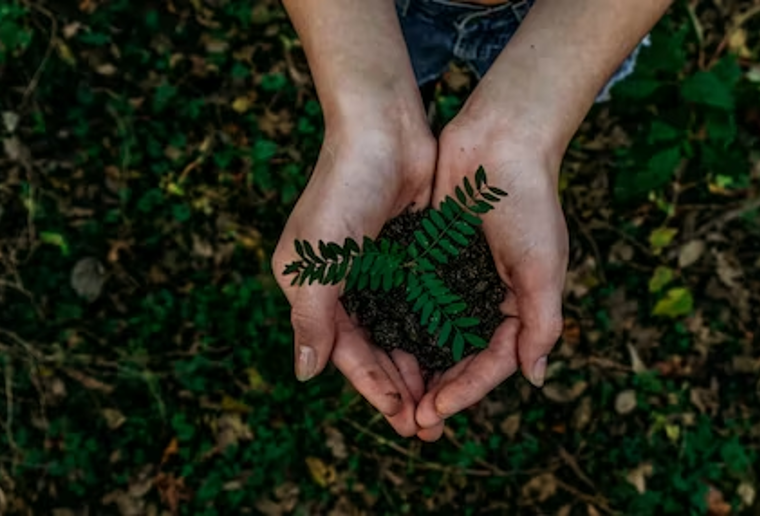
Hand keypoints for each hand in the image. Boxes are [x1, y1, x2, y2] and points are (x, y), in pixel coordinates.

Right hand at [272, 119, 437, 437]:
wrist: (383, 128)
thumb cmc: (343, 189)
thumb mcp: (318, 260)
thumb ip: (311, 318)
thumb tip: (305, 374)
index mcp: (313, 288)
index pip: (345, 353)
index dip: (374, 389)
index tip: (403, 421)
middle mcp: (343, 284)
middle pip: (374, 349)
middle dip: (400, 388)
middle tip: (430, 425)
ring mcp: (377, 270)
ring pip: (400, 332)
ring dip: (420, 366)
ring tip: (445, 400)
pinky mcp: (408, 254)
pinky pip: (421, 304)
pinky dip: (434, 331)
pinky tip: (454, 354)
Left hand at [415, 115, 568, 434]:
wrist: (500, 140)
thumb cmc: (529, 202)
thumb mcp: (544, 267)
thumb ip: (542, 323)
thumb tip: (534, 378)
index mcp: (519, 306)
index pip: (492, 363)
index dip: (465, 391)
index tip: (434, 411)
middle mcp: (487, 298)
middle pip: (460, 358)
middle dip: (438, 390)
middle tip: (410, 421)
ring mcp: (457, 279)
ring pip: (433, 336)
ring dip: (416, 367)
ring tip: (393, 396)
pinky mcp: (431, 257)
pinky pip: (413, 300)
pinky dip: (400, 325)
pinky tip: (378, 346)